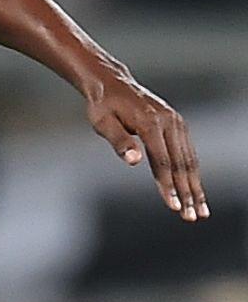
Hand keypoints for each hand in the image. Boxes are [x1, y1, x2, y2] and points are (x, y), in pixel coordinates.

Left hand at [87, 72, 208, 220]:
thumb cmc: (102, 106)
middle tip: (192, 217)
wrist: (112, 84)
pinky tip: (195, 190)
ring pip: (189, 160)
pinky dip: (192, 173)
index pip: (162, 162)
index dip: (168, 186)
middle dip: (188, 193)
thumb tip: (134, 161)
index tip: (173, 207)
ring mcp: (177, 122)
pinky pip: (188, 152)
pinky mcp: (178, 124)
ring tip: (199, 210)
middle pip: (182, 164)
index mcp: (151, 123)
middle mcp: (170, 122)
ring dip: (195, 187)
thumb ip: (119, 142)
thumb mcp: (102, 122)